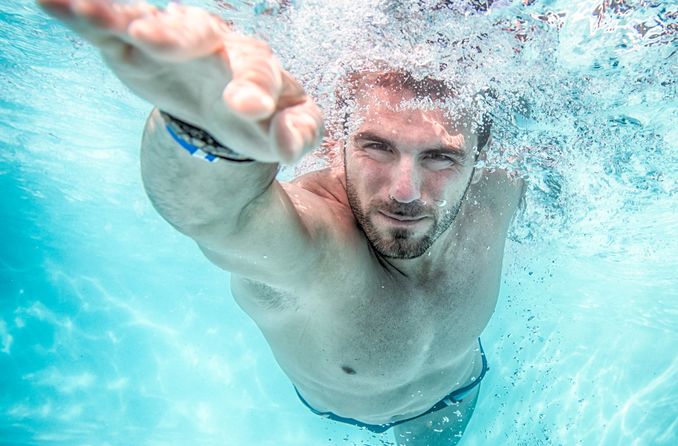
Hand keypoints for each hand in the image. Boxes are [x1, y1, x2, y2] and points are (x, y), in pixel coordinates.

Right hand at [37, 0, 322, 162]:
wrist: (223, 109)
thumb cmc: (259, 120)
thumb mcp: (286, 132)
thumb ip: (296, 135)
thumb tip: (287, 143)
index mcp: (256, 69)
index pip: (258, 73)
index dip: (253, 88)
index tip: (248, 108)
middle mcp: (215, 46)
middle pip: (198, 34)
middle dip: (178, 36)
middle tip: (154, 38)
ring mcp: (174, 44)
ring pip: (148, 22)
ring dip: (119, 15)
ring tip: (86, 11)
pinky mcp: (135, 49)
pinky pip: (110, 25)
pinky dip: (83, 13)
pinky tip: (50, 0)